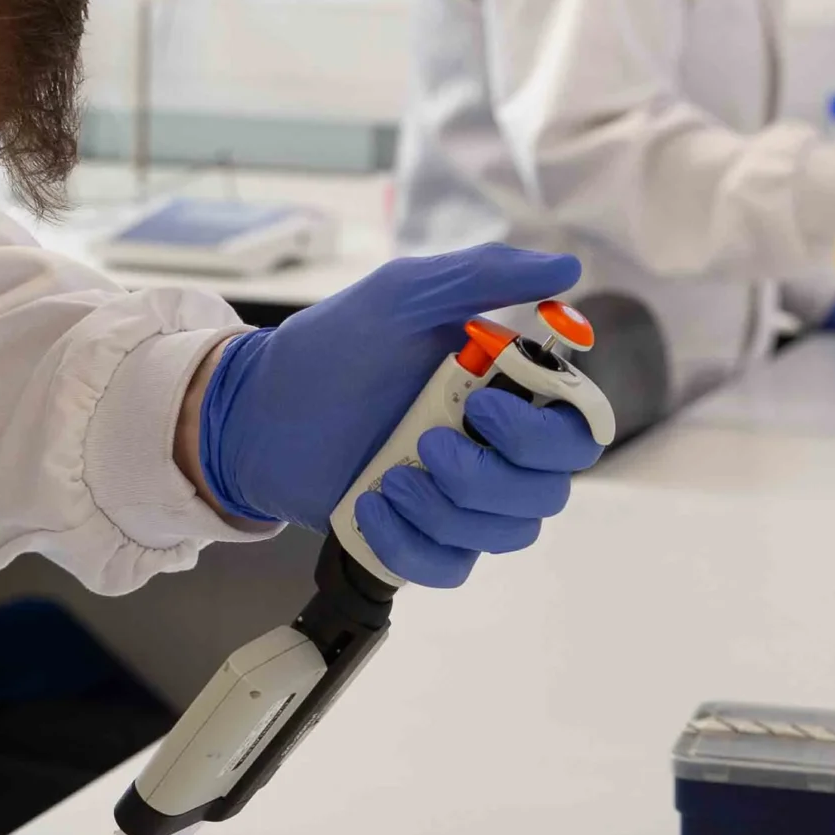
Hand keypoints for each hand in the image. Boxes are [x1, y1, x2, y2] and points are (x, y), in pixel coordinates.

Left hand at [195, 245, 604, 587]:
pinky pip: (449, 566)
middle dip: (487, 474)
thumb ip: (484, 276)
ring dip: (445, 509)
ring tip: (387, 476)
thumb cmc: (331, 347)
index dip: (544, 431)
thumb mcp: (403, 294)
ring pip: (505, 533)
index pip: (578, 428)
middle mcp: (495, 448)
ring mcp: (459, 498)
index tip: (482, 404)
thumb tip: (566, 268)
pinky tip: (369, 505)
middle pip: (548, 490)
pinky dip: (412, 544)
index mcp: (507, 391)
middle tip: (425, 442)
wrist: (256, 408)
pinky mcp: (420, 536)